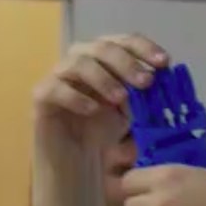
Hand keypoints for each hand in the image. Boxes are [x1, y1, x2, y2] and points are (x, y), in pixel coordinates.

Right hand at [31, 34, 170, 152]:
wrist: (77, 164)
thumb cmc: (103, 133)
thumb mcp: (132, 112)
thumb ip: (145, 95)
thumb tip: (164, 81)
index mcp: (104, 59)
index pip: (124, 41)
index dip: (144, 47)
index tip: (164, 62)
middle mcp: (80, 61)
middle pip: (101, 46)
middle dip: (126, 62)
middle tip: (146, 82)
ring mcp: (58, 77)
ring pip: (78, 63)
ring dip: (103, 78)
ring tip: (120, 98)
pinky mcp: (42, 97)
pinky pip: (55, 88)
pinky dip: (76, 97)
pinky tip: (93, 110)